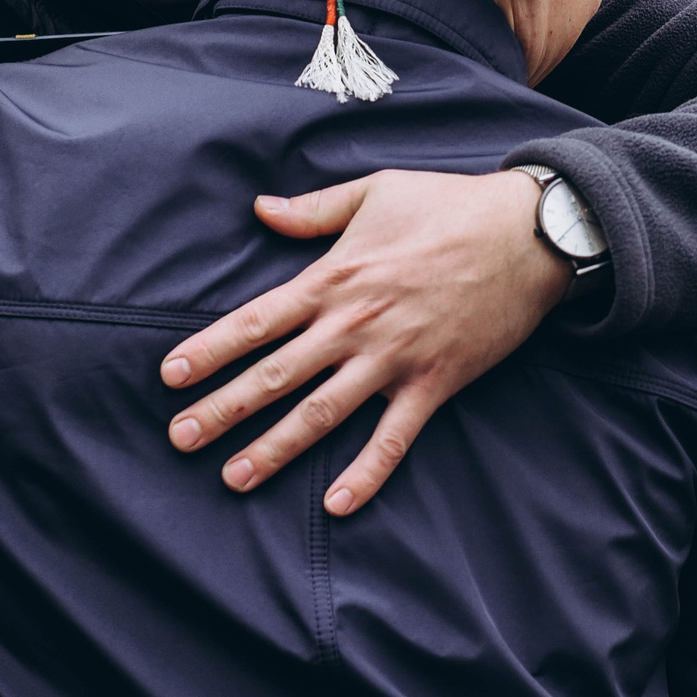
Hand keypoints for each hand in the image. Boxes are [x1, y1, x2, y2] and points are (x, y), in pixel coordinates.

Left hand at [160, 169, 567, 515]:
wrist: (526, 234)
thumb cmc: (447, 205)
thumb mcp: (374, 191)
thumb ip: (312, 210)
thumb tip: (260, 209)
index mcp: (333, 278)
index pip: (256, 322)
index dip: (209, 350)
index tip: (170, 376)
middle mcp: (354, 325)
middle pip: (274, 376)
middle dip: (222, 409)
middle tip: (179, 439)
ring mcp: (393, 359)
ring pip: (321, 413)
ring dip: (274, 449)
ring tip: (233, 477)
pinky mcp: (434, 383)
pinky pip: (394, 438)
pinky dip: (366, 473)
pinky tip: (336, 505)